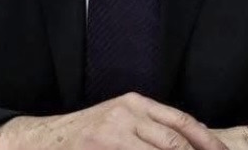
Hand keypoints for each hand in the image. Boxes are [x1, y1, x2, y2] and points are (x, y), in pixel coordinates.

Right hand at [0, 92, 229, 149]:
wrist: (41, 141)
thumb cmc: (86, 134)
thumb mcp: (119, 119)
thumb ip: (151, 128)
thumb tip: (191, 142)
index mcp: (135, 103)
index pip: (182, 122)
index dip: (206, 141)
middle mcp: (125, 115)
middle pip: (173, 143)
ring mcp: (110, 136)